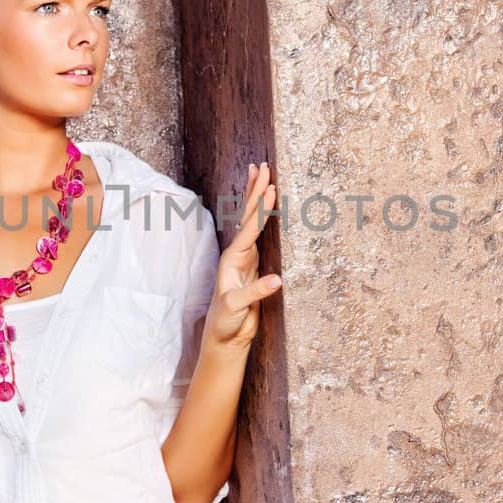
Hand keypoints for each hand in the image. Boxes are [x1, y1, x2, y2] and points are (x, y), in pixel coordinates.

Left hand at [203, 160, 281, 350]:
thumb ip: (255, 293)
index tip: (270, 187)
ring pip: (253, 221)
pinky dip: (265, 216)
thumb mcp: (237, 307)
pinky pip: (261, 234)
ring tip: (261, 174)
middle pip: (248, 216)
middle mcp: (239, 253)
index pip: (250, 227)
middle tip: (263, 166)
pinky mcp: (256, 264)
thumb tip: (278, 279)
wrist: (225, 336)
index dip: (261, 208)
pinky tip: (268, 204)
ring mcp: (246, 257)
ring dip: (257, 197)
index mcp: (233, 258)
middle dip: (256, 190)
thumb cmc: (226, 322)